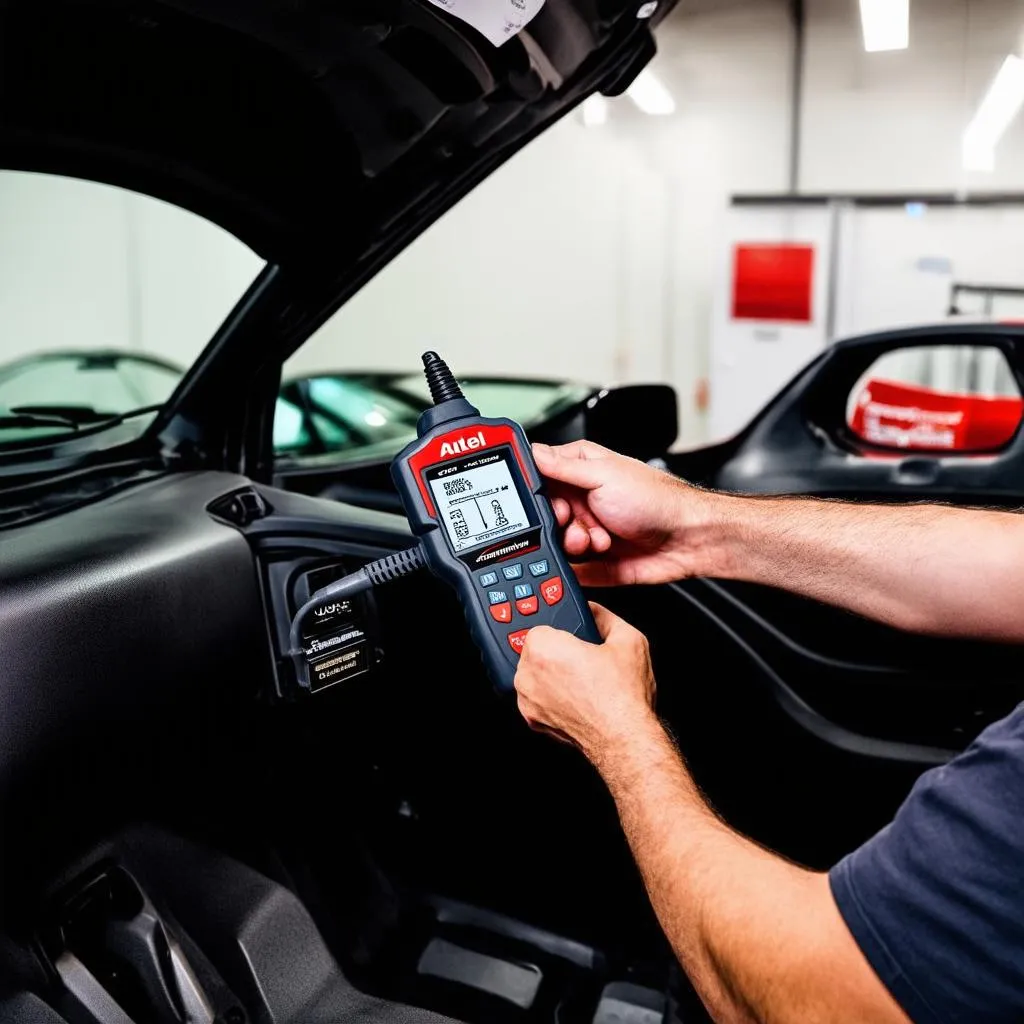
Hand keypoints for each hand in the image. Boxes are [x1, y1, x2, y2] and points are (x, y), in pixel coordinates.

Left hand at [514, 603, 656, 764]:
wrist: (623, 738)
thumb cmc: (623, 696)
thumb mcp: (628, 639)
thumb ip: (605, 616)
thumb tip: (594, 611)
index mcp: (543, 648)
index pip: (541, 625)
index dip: (564, 630)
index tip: (577, 637)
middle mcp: (527, 674)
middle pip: (535, 650)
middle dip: (556, 651)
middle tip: (584, 659)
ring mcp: (527, 700)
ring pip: (534, 675)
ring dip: (552, 674)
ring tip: (583, 679)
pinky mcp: (532, 720)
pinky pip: (537, 697)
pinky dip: (551, 695)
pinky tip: (576, 696)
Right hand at [532, 441, 721, 585]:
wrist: (689, 540)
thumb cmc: (657, 500)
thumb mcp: (603, 475)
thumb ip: (563, 466)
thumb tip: (532, 451)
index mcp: (582, 471)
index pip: (541, 477)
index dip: (535, 491)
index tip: (542, 500)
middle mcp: (583, 500)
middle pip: (544, 515)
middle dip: (557, 522)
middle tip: (571, 520)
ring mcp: (589, 530)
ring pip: (556, 543)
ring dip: (574, 543)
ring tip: (596, 538)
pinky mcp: (595, 560)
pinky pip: (570, 568)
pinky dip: (578, 566)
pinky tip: (597, 553)